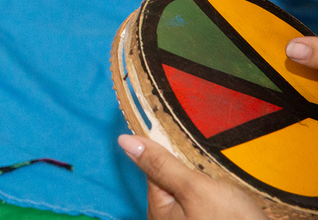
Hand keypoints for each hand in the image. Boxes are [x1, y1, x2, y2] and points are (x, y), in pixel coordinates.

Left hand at [118, 136, 265, 219]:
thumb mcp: (195, 188)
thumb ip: (161, 165)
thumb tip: (125, 141)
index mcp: (157, 212)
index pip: (155, 170)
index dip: (171, 155)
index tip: (187, 143)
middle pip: (173, 182)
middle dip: (191, 172)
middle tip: (211, 168)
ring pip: (191, 193)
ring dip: (205, 184)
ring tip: (222, 183)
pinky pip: (205, 205)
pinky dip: (216, 197)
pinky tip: (228, 198)